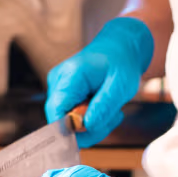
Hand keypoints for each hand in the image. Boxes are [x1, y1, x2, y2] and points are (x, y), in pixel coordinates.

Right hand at [45, 17, 153, 146]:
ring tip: (112, 110)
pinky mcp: (64, 95)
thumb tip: (85, 126)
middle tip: (114, 116)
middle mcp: (58, 82)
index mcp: (70, 76)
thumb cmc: (121, 62)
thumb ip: (103, 106)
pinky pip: (74, 118)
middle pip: (63, 121)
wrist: (120, 47)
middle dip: (90, 127)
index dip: (71, 128)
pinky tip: (104, 108)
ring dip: (94, 124)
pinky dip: (91, 119)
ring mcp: (59, 88)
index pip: (56, 111)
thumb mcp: (121, 85)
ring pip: (70, 123)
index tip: (96, 129)